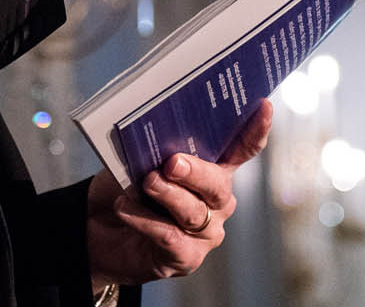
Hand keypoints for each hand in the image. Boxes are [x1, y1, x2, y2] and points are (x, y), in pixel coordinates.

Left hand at [85, 100, 272, 292]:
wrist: (100, 230)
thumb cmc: (129, 188)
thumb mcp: (139, 162)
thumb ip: (155, 151)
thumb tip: (157, 142)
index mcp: (214, 170)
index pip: (242, 149)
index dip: (255, 130)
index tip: (264, 106)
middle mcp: (217, 202)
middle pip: (217, 184)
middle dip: (196, 172)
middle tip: (172, 162)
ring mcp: (206, 232)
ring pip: (193, 212)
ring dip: (167, 194)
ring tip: (146, 182)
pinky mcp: (187, 257)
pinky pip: (170, 237)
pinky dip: (145, 220)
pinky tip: (125, 207)